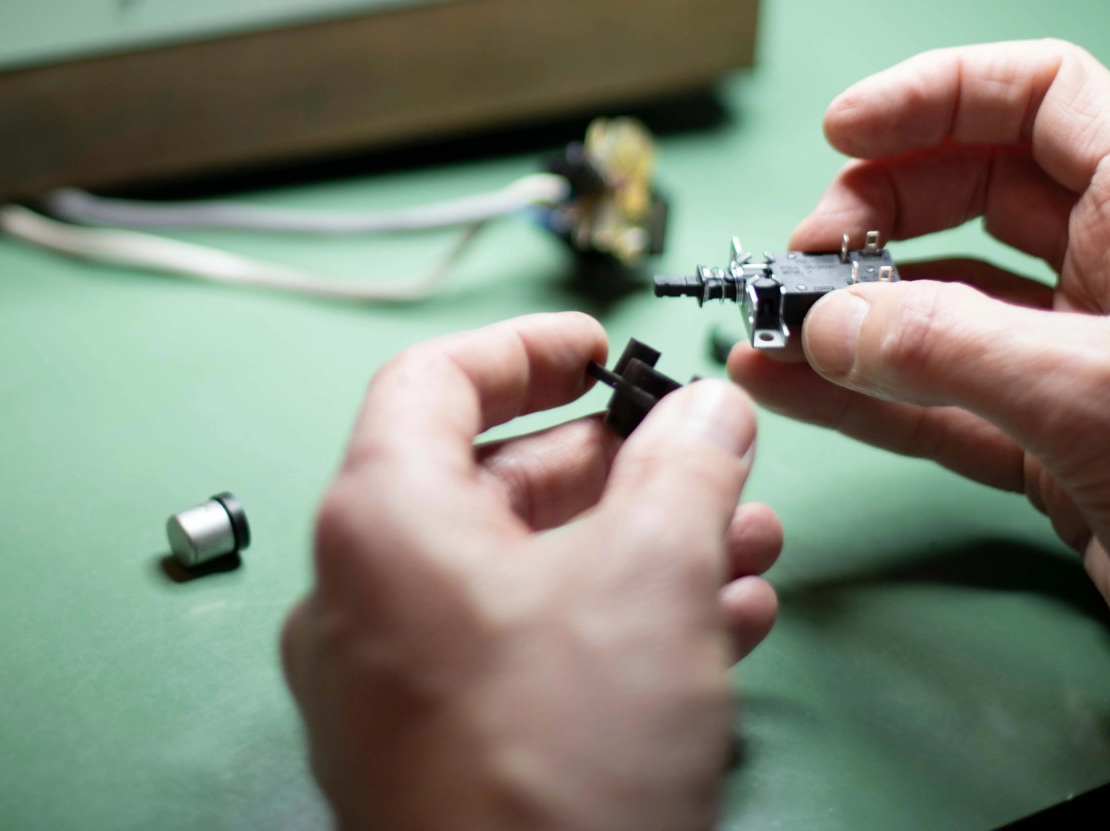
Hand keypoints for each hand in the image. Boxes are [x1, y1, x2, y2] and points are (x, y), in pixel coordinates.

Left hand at [283, 312, 781, 830]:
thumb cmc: (556, 764)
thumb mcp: (651, 576)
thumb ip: (684, 466)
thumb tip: (706, 409)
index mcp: (380, 522)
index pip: (433, 380)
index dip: (525, 349)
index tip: (599, 345)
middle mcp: (363, 597)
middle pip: (494, 481)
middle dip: (621, 466)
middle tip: (704, 460)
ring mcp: (393, 686)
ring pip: (525, 575)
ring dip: (639, 547)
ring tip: (746, 548)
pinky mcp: (437, 757)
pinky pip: (523, 652)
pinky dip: (613, 623)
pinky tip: (720, 628)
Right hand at [730, 41, 1109, 824]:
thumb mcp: (1107, 402)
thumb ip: (955, 348)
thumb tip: (827, 321)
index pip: (1045, 99)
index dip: (940, 93)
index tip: (846, 130)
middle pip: (975, 194)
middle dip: (881, 207)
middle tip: (806, 257)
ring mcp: (1082, 370)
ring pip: (946, 303)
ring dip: (857, 308)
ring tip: (771, 325)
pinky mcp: (1054, 454)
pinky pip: (939, 399)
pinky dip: (866, 393)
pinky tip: (796, 391)